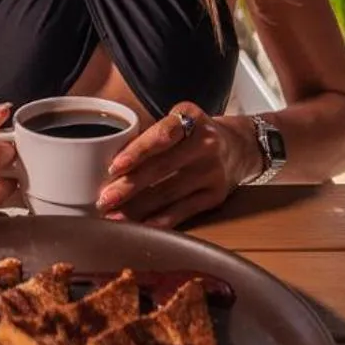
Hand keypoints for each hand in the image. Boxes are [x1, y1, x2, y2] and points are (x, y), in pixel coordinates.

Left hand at [96, 103, 251, 228]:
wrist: (240, 147)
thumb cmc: (195, 134)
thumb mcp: (179, 120)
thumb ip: (151, 134)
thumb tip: (107, 161)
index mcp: (192, 117)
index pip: (162, 134)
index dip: (137, 151)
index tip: (115, 166)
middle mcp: (206, 143)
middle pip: (162, 167)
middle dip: (129, 186)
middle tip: (104, 198)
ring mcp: (213, 171)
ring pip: (169, 193)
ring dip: (138, 208)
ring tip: (114, 216)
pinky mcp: (216, 195)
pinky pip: (183, 211)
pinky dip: (160, 221)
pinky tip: (141, 226)